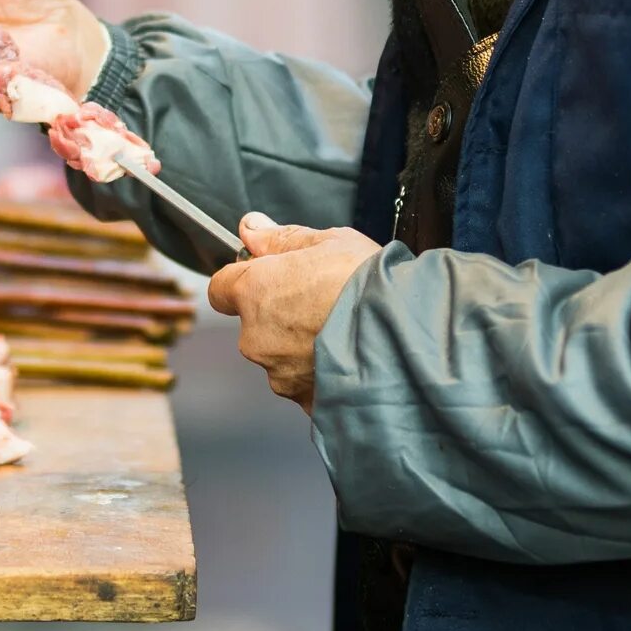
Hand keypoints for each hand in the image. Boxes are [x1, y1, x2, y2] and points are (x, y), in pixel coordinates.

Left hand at [207, 217, 381, 408]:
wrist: (408, 336)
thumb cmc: (369, 284)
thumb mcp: (329, 242)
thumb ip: (282, 238)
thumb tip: (250, 228)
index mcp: (253, 292)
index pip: (221, 287)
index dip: (244, 280)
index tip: (269, 277)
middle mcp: (256, 337)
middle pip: (254, 325)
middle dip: (280, 315)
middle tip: (323, 303)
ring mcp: (279, 374)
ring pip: (280, 357)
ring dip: (302, 347)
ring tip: (344, 333)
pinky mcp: (304, 402)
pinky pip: (305, 385)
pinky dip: (321, 375)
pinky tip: (350, 360)